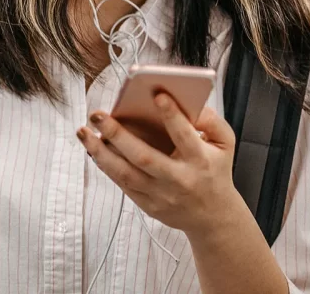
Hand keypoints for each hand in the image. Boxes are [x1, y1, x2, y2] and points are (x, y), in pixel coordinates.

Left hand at [79, 94, 238, 237]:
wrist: (213, 216)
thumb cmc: (215, 171)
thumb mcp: (225, 144)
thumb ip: (212, 121)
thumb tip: (188, 104)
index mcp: (200, 161)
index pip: (184, 136)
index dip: (172, 116)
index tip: (157, 94)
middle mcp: (179, 179)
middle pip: (144, 157)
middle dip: (118, 135)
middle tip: (98, 114)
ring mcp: (161, 195)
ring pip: (125, 174)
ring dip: (101, 152)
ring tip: (84, 132)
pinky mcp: (148, 205)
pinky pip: (122, 185)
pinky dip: (106, 166)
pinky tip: (93, 149)